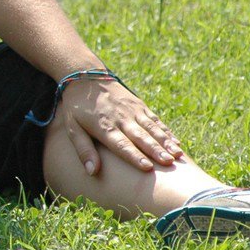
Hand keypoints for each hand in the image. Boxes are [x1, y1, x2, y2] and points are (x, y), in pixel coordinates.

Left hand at [55, 77, 183, 175]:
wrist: (85, 76)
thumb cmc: (77, 107)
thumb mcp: (72, 127)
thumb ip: (83, 149)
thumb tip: (92, 172)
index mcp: (104, 126)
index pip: (121, 144)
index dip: (134, 156)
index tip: (147, 168)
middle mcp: (121, 118)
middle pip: (140, 137)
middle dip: (155, 150)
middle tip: (169, 162)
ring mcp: (132, 110)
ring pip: (152, 128)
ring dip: (165, 141)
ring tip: (177, 154)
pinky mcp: (139, 105)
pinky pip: (155, 119)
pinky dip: (166, 131)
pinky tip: (176, 141)